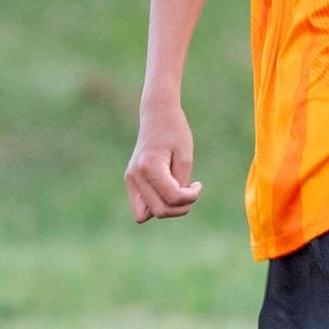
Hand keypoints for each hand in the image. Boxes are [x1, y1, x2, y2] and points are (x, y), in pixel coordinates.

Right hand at [125, 102, 201, 221]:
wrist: (156, 115)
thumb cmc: (175, 131)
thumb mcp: (185, 157)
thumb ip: (181, 183)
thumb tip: (176, 205)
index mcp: (149, 167)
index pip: (172, 198)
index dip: (191, 197)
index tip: (198, 184)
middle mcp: (135, 175)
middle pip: (159, 211)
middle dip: (179, 207)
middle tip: (190, 190)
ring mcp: (130, 179)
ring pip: (145, 214)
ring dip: (166, 208)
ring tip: (178, 191)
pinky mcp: (131, 180)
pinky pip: (142, 206)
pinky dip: (157, 204)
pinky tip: (168, 189)